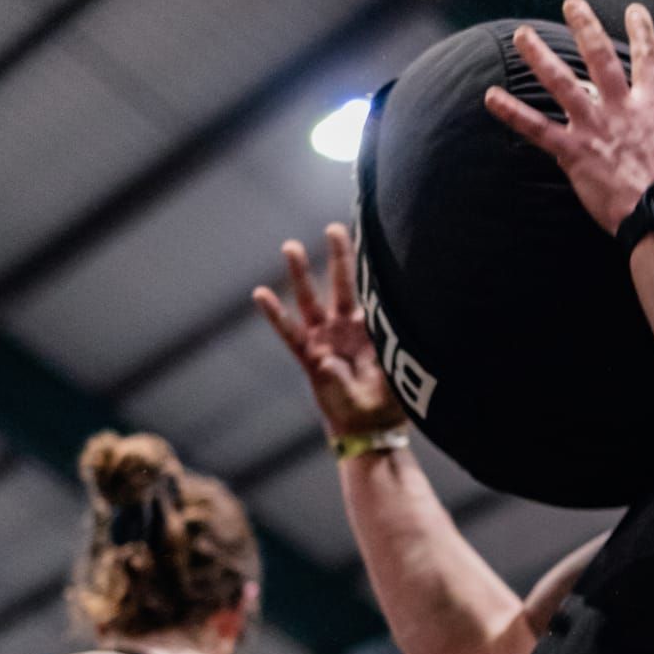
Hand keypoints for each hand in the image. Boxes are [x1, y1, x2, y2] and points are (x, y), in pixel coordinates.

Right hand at [253, 224, 405, 437]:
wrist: (367, 426)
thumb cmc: (387, 402)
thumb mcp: (391, 390)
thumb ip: (360, 379)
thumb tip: (324, 364)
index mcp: (376, 329)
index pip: (377, 293)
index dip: (378, 271)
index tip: (383, 239)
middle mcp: (349, 329)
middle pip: (344, 285)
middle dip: (341, 256)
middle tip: (335, 227)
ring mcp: (327, 340)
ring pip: (312, 301)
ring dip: (302, 274)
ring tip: (291, 246)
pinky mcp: (309, 357)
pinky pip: (289, 333)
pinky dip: (275, 315)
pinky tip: (261, 295)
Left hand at [484, 0, 653, 234]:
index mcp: (653, 106)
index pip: (648, 59)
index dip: (641, 31)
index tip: (633, 9)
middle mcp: (621, 109)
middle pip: (599, 57)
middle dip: (585, 27)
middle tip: (570, 2)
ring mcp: (595, 128)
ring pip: (561, 84)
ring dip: (539, 58)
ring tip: (521, 36)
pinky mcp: (573, 153)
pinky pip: (537, 129)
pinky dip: (512, 113)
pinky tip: (490, 96)